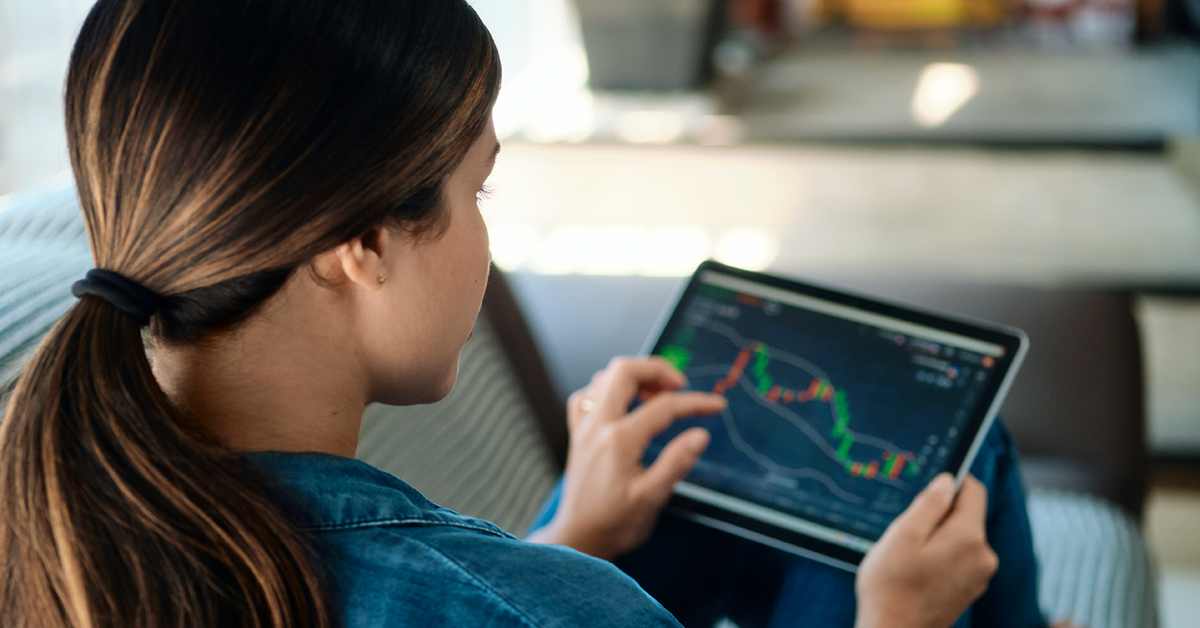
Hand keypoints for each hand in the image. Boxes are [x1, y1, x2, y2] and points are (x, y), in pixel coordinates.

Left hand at [526, 357, 725, 560]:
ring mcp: (584, 428)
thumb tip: (699, 435)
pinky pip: (587, 396)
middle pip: (625, 371)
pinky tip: (623, 403)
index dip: (695, 402)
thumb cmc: (614, 524)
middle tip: (680, 386)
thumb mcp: (652, 498)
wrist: (579, 539)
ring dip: (633, 377)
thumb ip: (675, 463)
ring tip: (657, 394)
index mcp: (619, 440)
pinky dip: (607, 389)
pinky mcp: (577, 435)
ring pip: (604, 378)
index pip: (664, 406)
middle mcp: (597, 426)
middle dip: (657, 369)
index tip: (716, 405)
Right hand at [855, 473, 998, 627]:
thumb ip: (929, 504)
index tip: (927, 488)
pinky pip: (958, 559)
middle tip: (907, 531)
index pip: (974, 491)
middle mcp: (983, 556)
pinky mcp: (969, 590)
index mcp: (969, 537)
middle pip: (966, 515)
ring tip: (909, 556)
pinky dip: (939, 557)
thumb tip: (947, 482)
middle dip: (938, 515)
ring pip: (960, 538)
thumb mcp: (903, 534)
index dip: (952, 481)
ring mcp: (978, 576)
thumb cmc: (892, 588)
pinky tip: (916, 571)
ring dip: (937, 537)